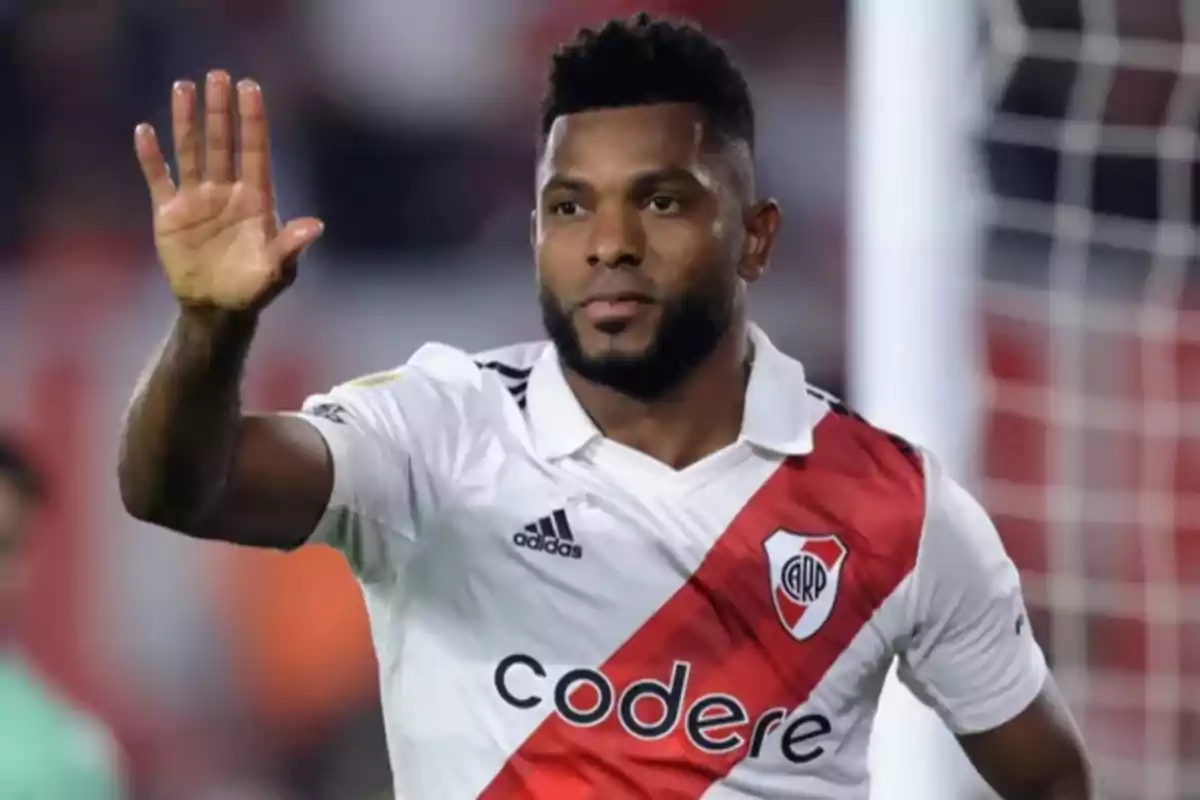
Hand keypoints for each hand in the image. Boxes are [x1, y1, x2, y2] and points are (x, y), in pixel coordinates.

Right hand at [134, 70, 323, 312]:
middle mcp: (227, 191)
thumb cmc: (255, 288)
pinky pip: (159, 178)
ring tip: (183, 87)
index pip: (254, 151)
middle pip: (223, 143)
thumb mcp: (276, 270)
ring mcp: (198, 199)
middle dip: (221, 111)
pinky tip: (145, 131)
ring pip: (191, 151)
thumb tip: (316, 226)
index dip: (253, 121)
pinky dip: (151, 157)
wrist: (218, 308)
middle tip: (217, 76)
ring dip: (186, 121)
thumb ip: (291, 246)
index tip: (250, 88)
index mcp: (256, 200)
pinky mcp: (170, 213)